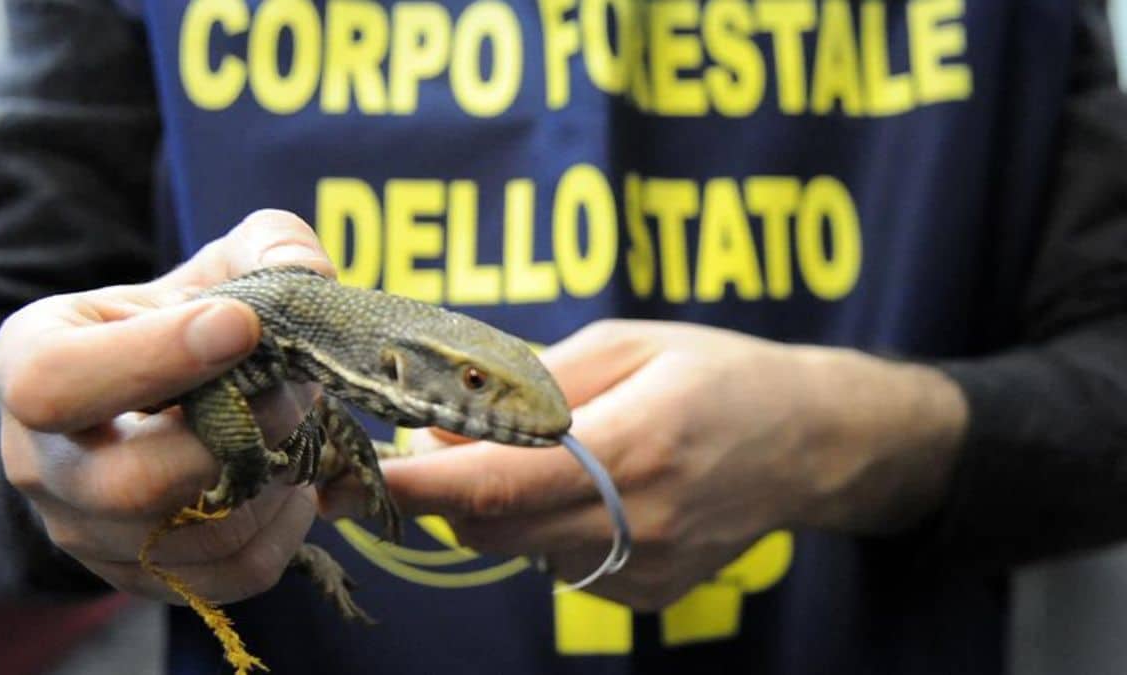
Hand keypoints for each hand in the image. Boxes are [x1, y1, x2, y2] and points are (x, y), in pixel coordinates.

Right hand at [0, 210, 358, 603]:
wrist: (146, 402)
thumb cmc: (175, 323)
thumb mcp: (209, 267)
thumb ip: (266, 246)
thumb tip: (309, 275)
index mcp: (31, 363)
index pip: (58, 382)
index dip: (156, 357)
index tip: (241, 324)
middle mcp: (42, 463)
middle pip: (132, 484)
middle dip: (241, 434)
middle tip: (298, 389)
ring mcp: (88, 533)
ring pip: (197, 534)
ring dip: (276, 477)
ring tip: (298, 425)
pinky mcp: (145, 576)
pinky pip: (234, 572)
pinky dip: (286, 524)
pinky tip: (291, 475)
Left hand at [379, 320, 966, 609]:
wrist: (812, 442)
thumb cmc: (719, 374)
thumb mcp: (628, 345)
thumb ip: (531, 385)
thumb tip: (445, 422)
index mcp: (632, 445)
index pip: (492, 483)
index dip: (412, 483)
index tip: (352, 477)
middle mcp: (637, 521)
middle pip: (489, 527)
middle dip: (445, 489)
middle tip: (447, 435)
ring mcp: (645, 567)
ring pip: (517, 548)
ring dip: (499, 503)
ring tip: (541, 451)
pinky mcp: (648, 593)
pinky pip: (558, 565)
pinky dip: (544, 526)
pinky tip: (588, 487)